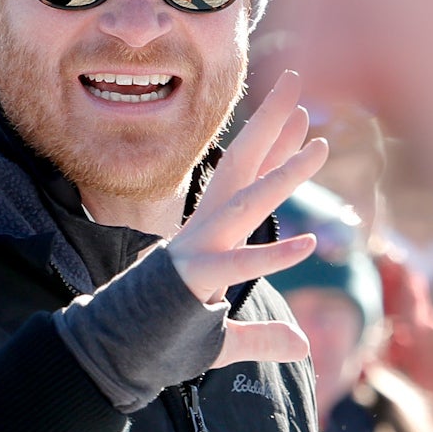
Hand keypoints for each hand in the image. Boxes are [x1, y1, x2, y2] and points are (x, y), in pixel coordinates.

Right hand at [168, 69, 328, 367]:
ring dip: (282, 178)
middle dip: (270, 124)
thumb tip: (305, 344)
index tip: (301, 113)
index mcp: (210, 231)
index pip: (245, 178)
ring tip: (319, 151)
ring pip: (246, 205)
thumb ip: (265, 335)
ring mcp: (198, 250)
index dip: (274, 144)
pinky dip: (273, 255)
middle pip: (242, 167)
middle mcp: (204, 230)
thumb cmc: (166, 337)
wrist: (114, 350)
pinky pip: (238, 262)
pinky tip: (307, 244)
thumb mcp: (226, 336)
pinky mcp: (195, 277)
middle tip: (297, 81)